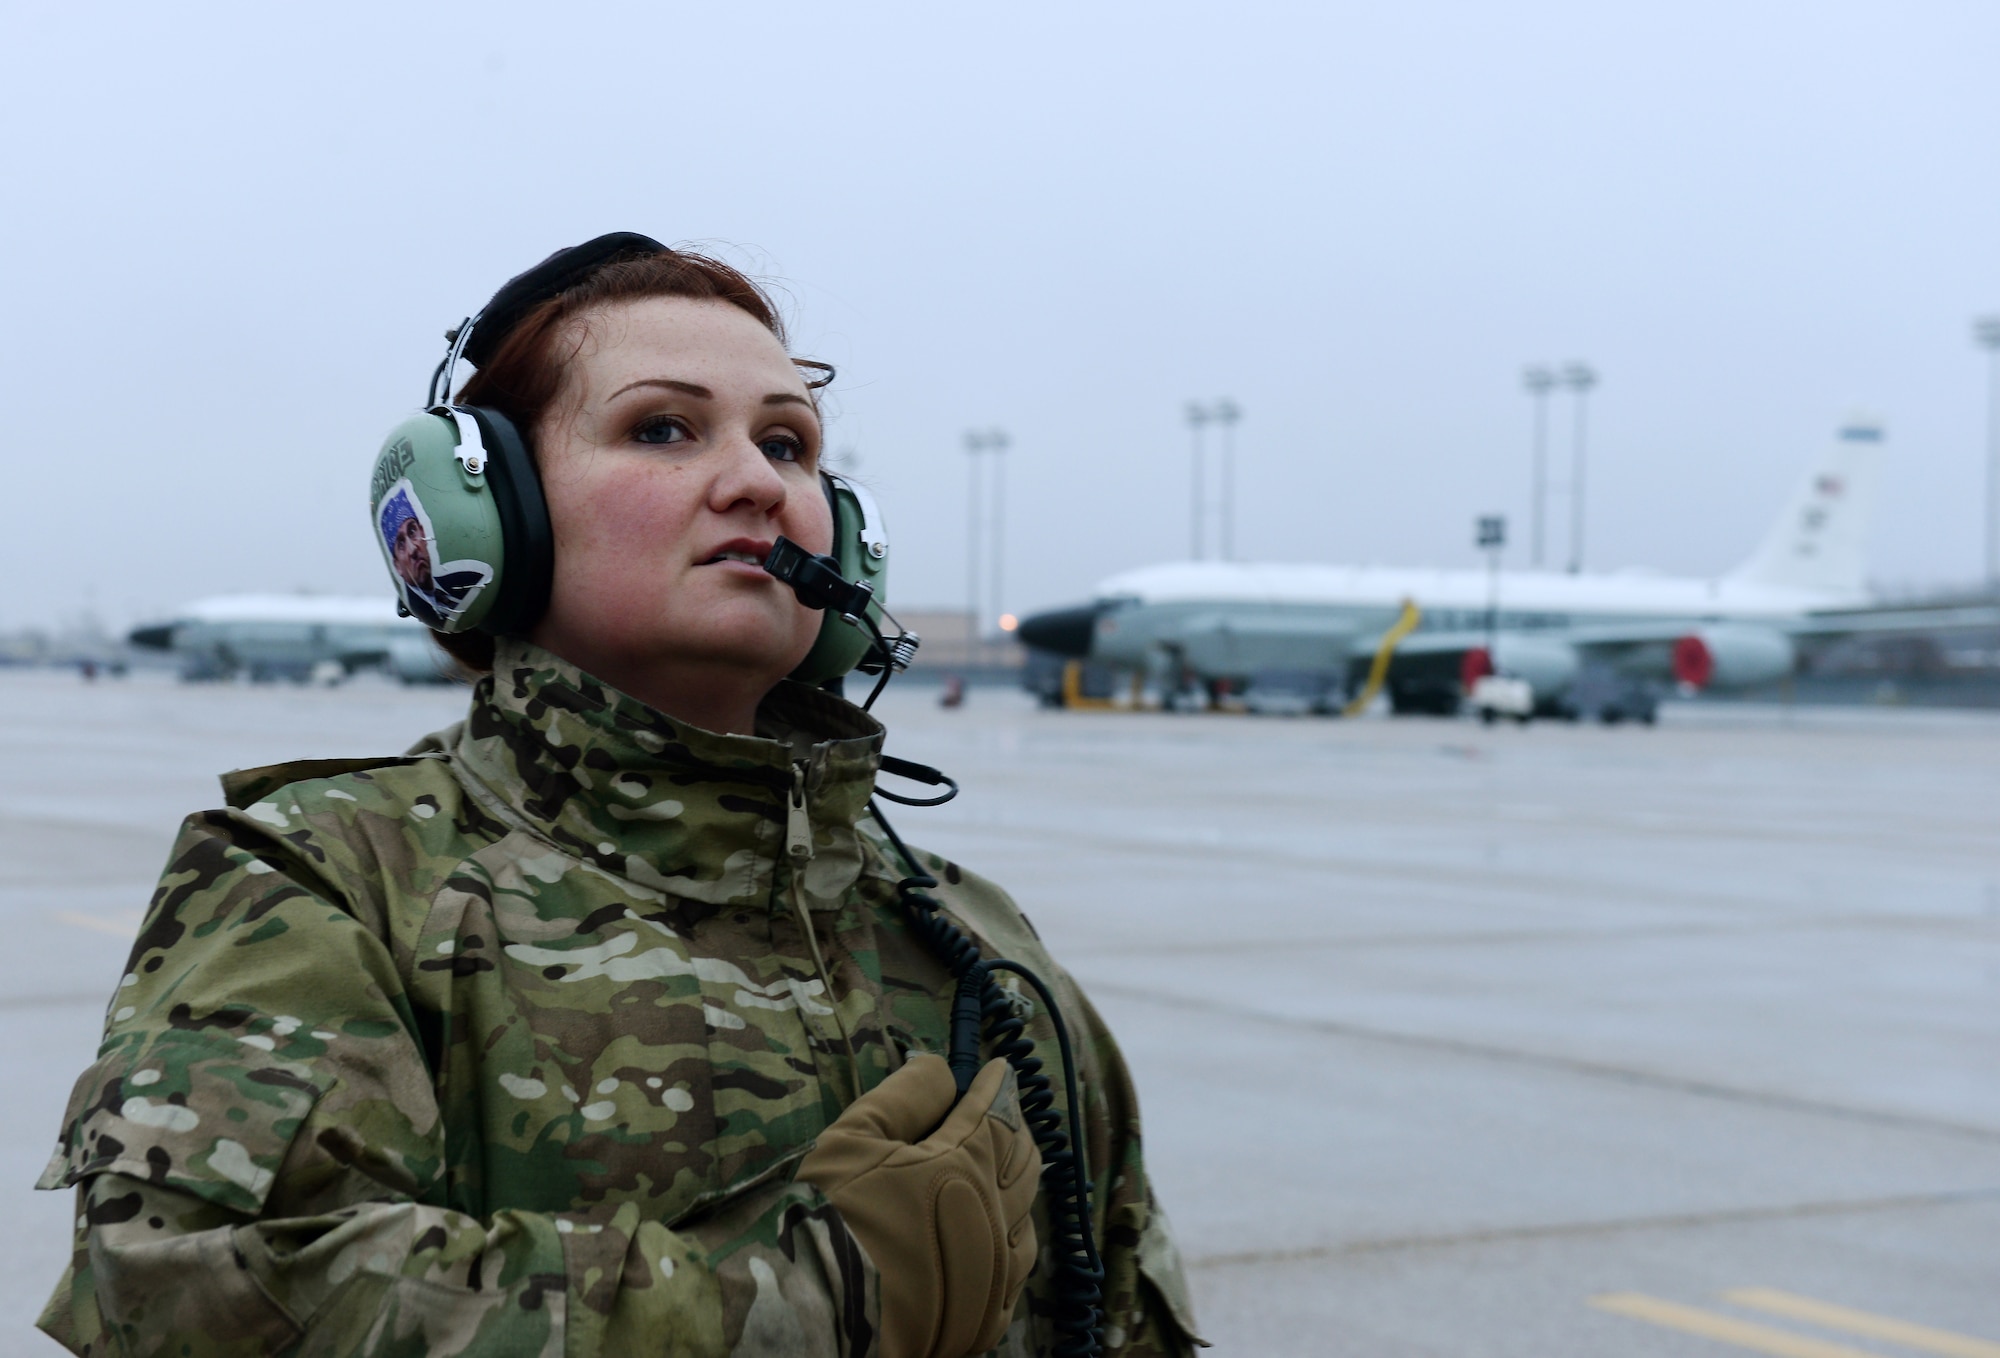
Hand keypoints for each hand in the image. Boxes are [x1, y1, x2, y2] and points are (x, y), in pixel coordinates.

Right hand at [798, 1054, 1041, 1357]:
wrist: (822, 1313)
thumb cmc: (832, 1221)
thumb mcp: (852, 1141)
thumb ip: (902, 1097)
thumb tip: (941, 1071)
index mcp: (969, 1168)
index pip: (996, 1114)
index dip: (997, 1088)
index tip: (1000, 1069)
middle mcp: (996, 1218)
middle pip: (1022, 1164)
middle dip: (1012, 1132)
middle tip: (1001, 1116)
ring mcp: (997, 1273)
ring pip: (1026, 1218)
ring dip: (1014, 1189)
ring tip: (1000, 1175)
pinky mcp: (988, 1318)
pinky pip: (1016, 1271)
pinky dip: (1010, 1241)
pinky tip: (996, 1238)